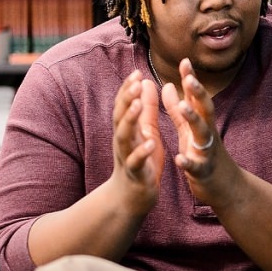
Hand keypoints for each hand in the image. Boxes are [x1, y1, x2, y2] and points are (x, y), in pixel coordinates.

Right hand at [110, 70, 163, 213]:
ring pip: (124, 136)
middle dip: (127, 99)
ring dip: (130, 120)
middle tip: (136, 82)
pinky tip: (150, 142)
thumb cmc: (140, 162)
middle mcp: (123, 142)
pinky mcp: (136, 174)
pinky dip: (142, 152)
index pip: (124, 106)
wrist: (130, 198)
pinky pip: (136, 162)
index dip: (128, 90)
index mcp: (127, 131)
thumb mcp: (145, 132)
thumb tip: (145, 82)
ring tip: (138, 105)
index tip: (136, 72)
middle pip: (120, 117)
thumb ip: (146, 109)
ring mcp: (127, 157)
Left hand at [161, 59, 237, 203]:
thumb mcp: (189, 130)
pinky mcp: (203, 172)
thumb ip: (178, 109)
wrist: (224, 187)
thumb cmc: (204, 155)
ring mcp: (207, 152)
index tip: (185, 60)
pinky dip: (188, 162)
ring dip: (194, 119)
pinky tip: (179, 159)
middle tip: (189, 78)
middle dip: (198, 94)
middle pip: (205, 110)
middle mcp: (207, 134)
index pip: (197, 97)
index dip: (191, 80)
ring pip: (202, 133)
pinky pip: (196, 166)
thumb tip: (167, 85)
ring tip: (184, 107)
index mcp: (202, 123)